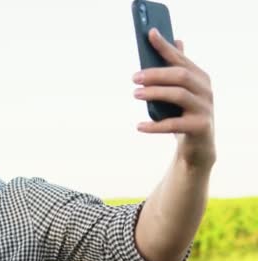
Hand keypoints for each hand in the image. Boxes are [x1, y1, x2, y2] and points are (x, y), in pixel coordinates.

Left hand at [133, 28, 215, 168]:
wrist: (197, 148)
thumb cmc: (183, 115)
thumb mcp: (179, 91)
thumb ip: (176, 69)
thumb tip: (175, 41)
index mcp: (199, 77)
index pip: (180, 58)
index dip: (165, 46)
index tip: (150, 34)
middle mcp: (205, 90)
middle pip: (181, 75)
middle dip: (156, 74)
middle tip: (134, 77)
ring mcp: (205, 108)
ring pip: (179, 95)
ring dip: (155, 93)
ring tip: (135, 94)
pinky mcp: (200, 127)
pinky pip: (174, 124)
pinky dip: (155, 125)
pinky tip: (139, 126)